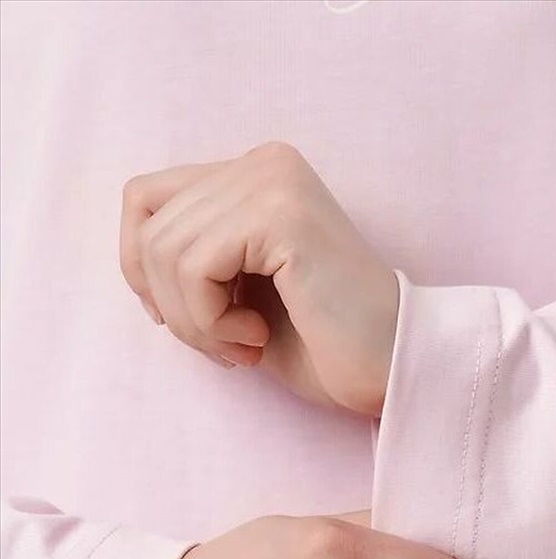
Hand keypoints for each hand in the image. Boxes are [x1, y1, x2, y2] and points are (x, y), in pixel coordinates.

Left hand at [120, 142, 398, 415]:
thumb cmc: (321, 342)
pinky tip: (255, 338)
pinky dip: (210, 320)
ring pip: (162, 250)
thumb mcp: (238, 292)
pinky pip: (194, 267)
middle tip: (226, 346)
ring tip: (243, 346)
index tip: (188, 320)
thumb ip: (192, 260)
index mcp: (253, 174)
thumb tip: (134, 262)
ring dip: (193, 321)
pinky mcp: (281, 214)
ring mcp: (273, 181)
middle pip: (147, 226)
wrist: (391, 367)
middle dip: (172, 307)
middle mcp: (263, 163)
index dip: (141, 268)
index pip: (144, 199)